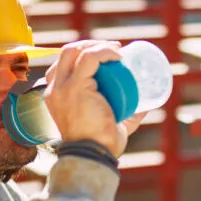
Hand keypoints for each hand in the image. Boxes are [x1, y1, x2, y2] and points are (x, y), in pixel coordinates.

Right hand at [44, 40, 146, 156]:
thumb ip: (127, 116)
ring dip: (97, 45)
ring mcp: (62, 87)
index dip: (84, 53)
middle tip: (115, 50)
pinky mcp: (74, 87)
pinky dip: (104, 52)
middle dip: (91, 44)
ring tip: (117, 51)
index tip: (108, 56)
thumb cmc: (102, 145)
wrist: (95, 156)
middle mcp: (54, 89)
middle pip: (67, 53)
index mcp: (55, 95)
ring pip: (75, 51)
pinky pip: (88, 58)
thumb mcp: (111, 124)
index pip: (64, 64)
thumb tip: (146, 105)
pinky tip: (117, 55)